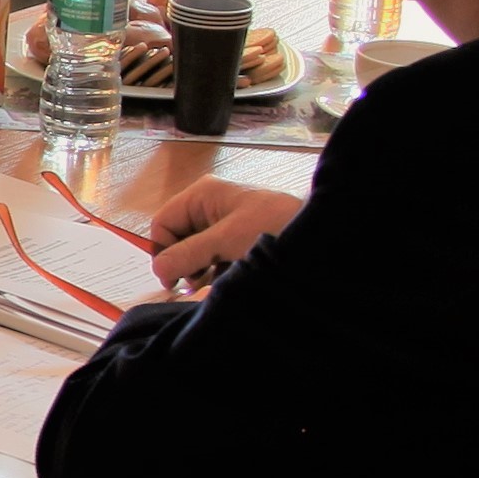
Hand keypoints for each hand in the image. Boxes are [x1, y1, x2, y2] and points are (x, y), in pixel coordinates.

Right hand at [134, 179, 302, 287]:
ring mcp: (226, 221)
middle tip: (197, 283)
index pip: (163, 223)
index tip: (173, 280)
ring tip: (218, 280)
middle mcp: (211, 205)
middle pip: (178, 237)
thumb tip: (160, 268)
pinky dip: (218, 270)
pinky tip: (231, 279)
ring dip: (202, 269)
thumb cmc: (274, 226)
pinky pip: (216, 256)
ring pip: (197, 250)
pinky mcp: (240, 238)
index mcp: (203, 194)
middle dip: (185, 262)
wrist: (319, 235)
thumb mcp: (226, 241)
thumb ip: (188, 254)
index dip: (163, 251)